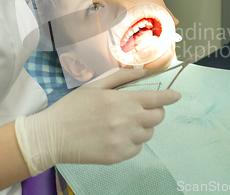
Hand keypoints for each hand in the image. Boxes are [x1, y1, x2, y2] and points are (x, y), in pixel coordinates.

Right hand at [15, 68, 181, 175]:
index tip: (176, 96)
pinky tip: (117, 136)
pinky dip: (132, 141)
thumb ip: (122, 77)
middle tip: (143, 109)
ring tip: (124, 123)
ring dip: (143, 126)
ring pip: (148, 133)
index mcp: (122, 101)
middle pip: (158, 117)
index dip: (170, 96)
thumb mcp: (95, 85)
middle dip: (155, 111)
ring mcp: (124, 140)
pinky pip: (137, 148)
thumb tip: (144, 72)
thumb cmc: (72, 107)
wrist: (52, 135)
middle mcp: (127, 121)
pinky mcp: (118, 156)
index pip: (157, 98)